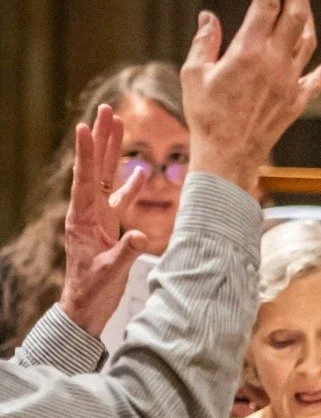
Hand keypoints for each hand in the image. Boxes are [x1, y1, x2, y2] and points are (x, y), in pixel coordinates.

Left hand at [58, 105, 151, 335]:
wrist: (86, 307)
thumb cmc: (93, 291)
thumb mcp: (109, 273)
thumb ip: (125, 252)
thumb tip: (140, 235)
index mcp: (82, 219)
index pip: (84, 179)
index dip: (85, 152)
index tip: (85, 126)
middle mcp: (88, 212)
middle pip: (94, 167)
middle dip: (101, 138)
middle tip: (107, 110)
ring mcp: (97, 217)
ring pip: (105, 176)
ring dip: (113, 152)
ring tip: (119, 125)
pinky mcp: (108, 226)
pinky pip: (120, 199)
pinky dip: (130, 185)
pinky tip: (140, 171)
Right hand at [183, 0, 320, 195]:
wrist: (228, 155)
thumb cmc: (205, 115)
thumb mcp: (194, 74)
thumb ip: (204, 42)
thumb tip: (209, 17)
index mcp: (248, 51)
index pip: (266, 5)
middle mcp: (274, 63)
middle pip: (295, 17)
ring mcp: (289, 82)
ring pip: (307, 43)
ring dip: (308, 20)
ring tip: (305, 5)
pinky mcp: (296, 102)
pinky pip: (315, 82)